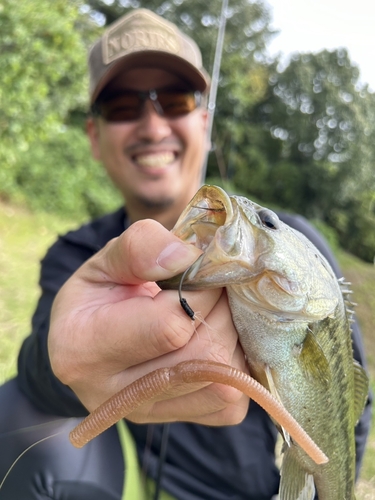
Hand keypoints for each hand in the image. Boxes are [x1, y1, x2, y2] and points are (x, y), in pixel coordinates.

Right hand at [48, 219, 248, 424]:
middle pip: (203, 356)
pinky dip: (236, 368)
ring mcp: (147, 413)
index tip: (202, 269)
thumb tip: (188, 257)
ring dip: (233, 336)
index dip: (202, 291)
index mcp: (85, 348)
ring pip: (223, 381)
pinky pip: (229, 405)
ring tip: (215, 310)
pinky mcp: (175, 420)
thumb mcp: (105, 262)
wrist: (90, 341)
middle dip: (222, 311)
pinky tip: (217, 339)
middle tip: (214, 287)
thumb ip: (139, 249)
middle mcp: (113, 395)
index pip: (169, 327)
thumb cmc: (99, 297)